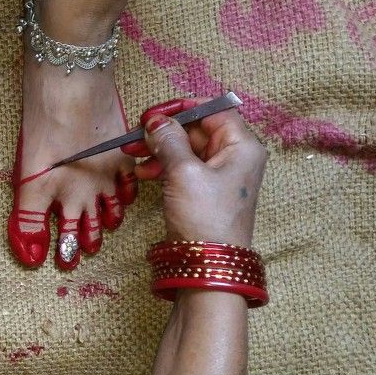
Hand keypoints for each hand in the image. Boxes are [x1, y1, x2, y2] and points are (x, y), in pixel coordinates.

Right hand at [122, 98, 267, 246]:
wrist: (208, 265)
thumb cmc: (204, 215)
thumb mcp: (183, 172)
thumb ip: (169, 140)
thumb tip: (155, 120)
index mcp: (242, 146)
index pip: (214, 111)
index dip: (183, 109)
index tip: (153, 114)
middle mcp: (236, 157)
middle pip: (198, 130)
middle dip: (165, 132)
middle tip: (135, 135)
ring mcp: (221, 176)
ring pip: (187, 150)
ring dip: (160, 150)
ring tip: (133, 155)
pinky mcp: (206, 192)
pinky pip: (184, 169)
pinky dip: (164, 167)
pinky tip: (143, 173)